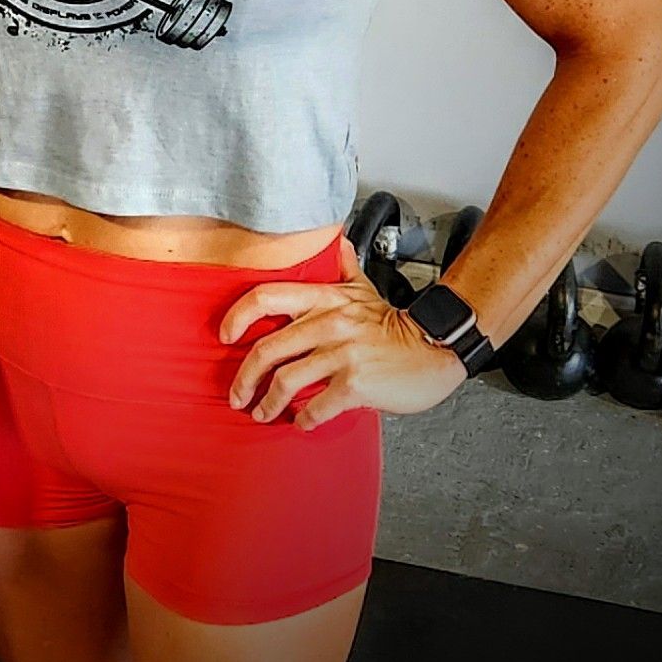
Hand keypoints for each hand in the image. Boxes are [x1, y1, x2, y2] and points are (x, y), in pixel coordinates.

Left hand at [219, 238, 466, 430]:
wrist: (435, 347)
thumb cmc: (395, 325)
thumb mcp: (366, 288)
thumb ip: (343, 267)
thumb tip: (335, 241)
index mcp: (325, 299)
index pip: (266, 297)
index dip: (237, 317)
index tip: (225, 336)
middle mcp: (329, 323)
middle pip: (267, 350)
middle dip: (245, 378)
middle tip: (238, 395)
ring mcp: (342, 354)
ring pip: (286, 381)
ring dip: (268, 403)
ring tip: (263, 413)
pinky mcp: (356, 383)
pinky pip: (317, 405)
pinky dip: (304, 418)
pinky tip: (301, 421)